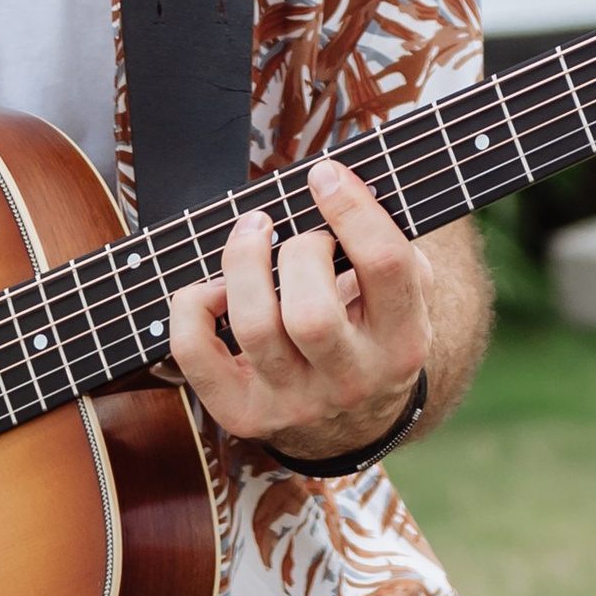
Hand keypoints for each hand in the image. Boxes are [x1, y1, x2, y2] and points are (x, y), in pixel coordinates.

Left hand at [167, 161, 429, 466]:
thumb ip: (386, 241)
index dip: (352, 208)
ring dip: (243, 264)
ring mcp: (294, 403)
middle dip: (297, 252)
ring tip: (251, 234)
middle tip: (296, 235)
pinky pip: (196, 352)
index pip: (386, 267)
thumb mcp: (401, 293)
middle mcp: (352, 380)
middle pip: (312, 314)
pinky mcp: (243, 412)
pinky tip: (216, 288)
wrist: (354, 422)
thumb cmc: (371, 331)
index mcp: (403, 342)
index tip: (325, 173)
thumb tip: (340, 182)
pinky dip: (193, 306)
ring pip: (255, 328)